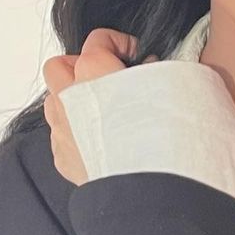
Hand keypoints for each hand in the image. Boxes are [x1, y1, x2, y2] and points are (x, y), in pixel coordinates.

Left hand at [42, 27, 158, 185]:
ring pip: (55, 101)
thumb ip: (161, 71)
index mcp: (95, 73)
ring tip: (106, 111)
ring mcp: (63, 131)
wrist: (156, 194)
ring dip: (76, 100)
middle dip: (82, 67)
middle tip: (110, 78)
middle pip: (59, 66)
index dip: (120, 44)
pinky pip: (63, 136)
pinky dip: (78, 134)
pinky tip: (105, 144)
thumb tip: (149, 71)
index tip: (138, 58)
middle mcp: (70, 99)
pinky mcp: (64, 160)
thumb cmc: (169, 140)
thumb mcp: (180, 89)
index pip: (97, 40)